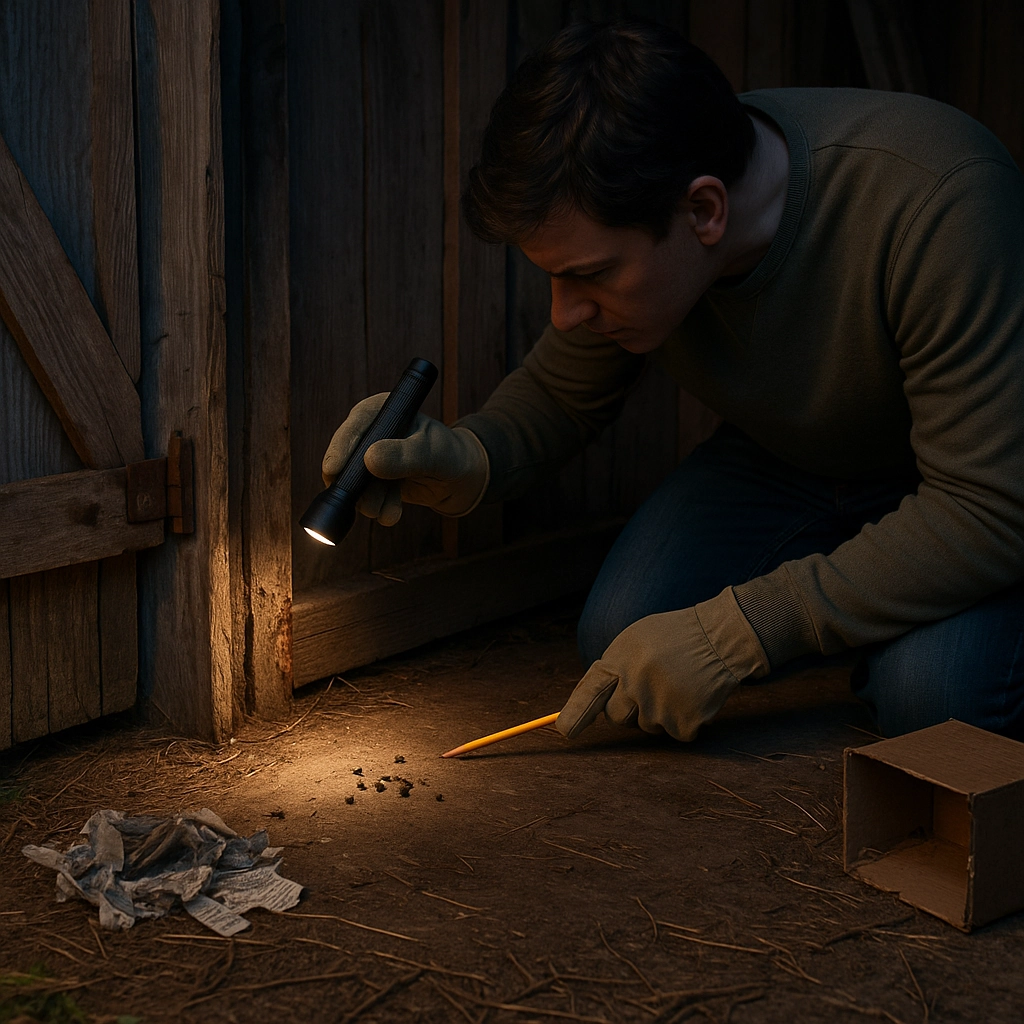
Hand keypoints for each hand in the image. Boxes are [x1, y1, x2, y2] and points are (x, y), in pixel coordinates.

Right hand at [322, 393, 489, 525]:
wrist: (460, 478)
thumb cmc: (449, 454)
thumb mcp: (433, 452)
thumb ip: (406, 455)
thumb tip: (371, 460)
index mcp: (383, 412)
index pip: (354, 427)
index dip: (340, 448)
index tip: (333, 470)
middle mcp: (371, 434)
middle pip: (346, 458)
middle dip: (355, 485)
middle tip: (367, 504)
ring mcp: (370, 460)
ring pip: (354, 484)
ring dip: (369, 501)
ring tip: (388, 510)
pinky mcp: (374, 482)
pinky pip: (367, 499)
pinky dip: (378, 509)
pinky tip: (392, 513)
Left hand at [556, 589, 769, 740]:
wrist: (719, 637)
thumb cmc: (673, 637)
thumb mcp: (634, 640)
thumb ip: (612, 669)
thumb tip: (588, 700)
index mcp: (619, 661)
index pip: (589, 694)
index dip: (574, 715)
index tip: (565, 730)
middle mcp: (635, 685)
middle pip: (616, 717)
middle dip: (628, 709)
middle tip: (650, 686)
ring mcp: (659, 706)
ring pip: (647, 726)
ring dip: (659, 712)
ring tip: (677, 683)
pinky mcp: (684, 722)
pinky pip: (675, 733)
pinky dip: (685, 720)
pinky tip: (693, 695)